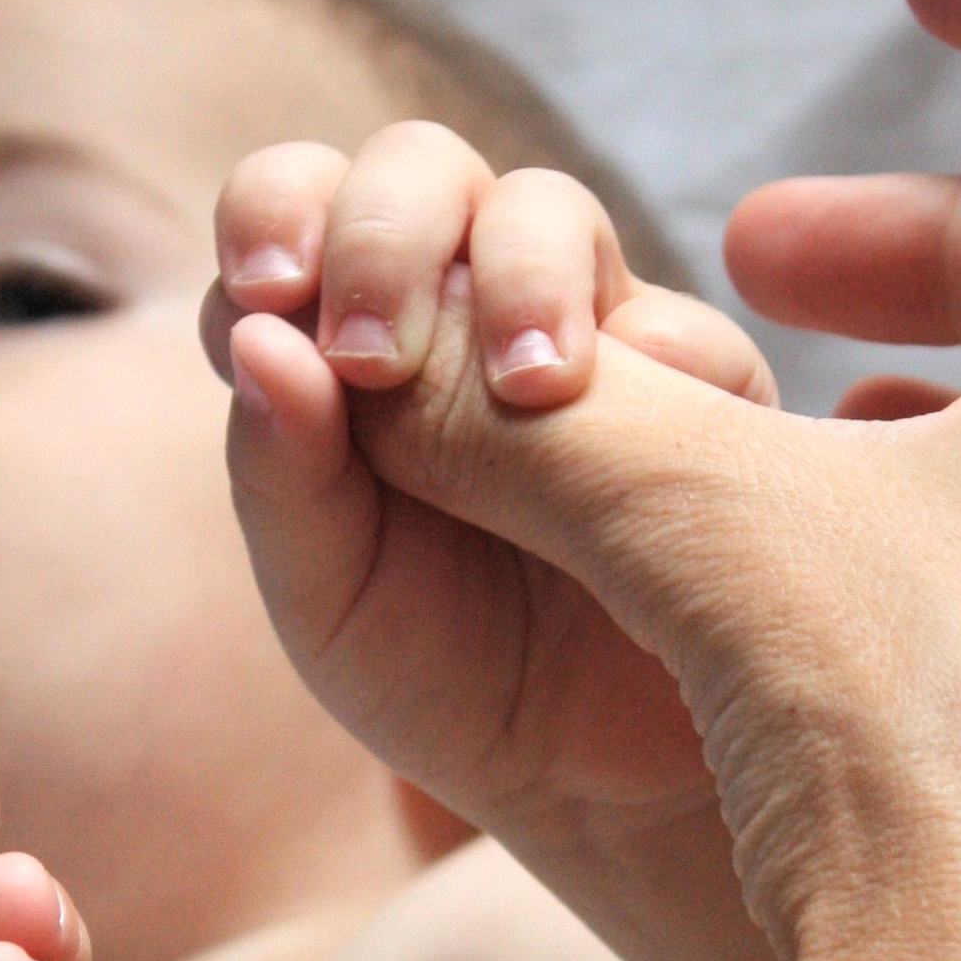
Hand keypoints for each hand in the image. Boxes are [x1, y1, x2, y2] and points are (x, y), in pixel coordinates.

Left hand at [206, 127, 773, 839]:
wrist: (591, 792)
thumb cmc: (439, 677)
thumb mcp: (328, 597)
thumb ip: (281, 473)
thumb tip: (257, 336)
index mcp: (340, 340)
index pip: (294, 204)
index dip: (275, 212)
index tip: (268, 291)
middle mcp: (458, 309)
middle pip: (422, 169)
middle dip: (389, 228)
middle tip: (376, 353)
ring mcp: (584, 336)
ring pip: (550, 212)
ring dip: (521, 274)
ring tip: (523, 392)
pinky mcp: (703, 395)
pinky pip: (688, 330)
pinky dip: (657, 358)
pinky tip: (640, 442)